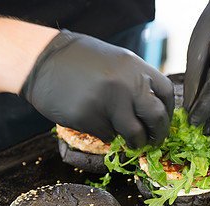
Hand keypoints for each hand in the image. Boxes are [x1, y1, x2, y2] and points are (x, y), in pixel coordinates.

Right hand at [20, 30, 173, 147]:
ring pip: (134, 133)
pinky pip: (108, 136)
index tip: (163, 122)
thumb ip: (137, 82)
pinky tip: (97, 122)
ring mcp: (108, 102)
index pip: (167, 94)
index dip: (168, 113)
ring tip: (129, 140)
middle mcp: (127, 84)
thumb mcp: (117, 62)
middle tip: (153, 141)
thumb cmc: (81, 61)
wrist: (41, 60)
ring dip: (134, 141)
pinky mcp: (89, 118)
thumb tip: (155, 112)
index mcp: (136, 68)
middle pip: (156, 118)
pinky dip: (107, 134)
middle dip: (158, 135)